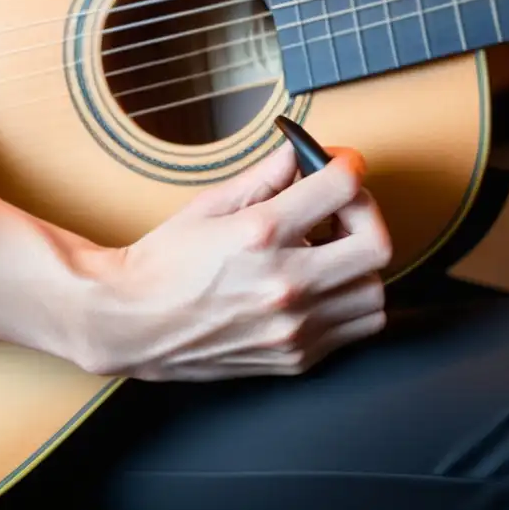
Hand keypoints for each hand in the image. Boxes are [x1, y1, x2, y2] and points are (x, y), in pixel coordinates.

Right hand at [78, 144, 391, 380]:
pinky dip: (350, 302)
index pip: (343, 188)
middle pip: (377, 245)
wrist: (131, 324)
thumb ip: (265, 177)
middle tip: (343, 209)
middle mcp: (286, 283)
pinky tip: (323, 286)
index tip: (342, 165)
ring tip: (332, 252)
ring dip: (361, 265)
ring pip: (375, 292)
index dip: (349, 166)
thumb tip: (299, 152)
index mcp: (262, 235)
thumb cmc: (164, 264)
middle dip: (367, 216)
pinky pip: (355, 329)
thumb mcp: (210, 205)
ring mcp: (294, 326)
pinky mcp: (296, 357)